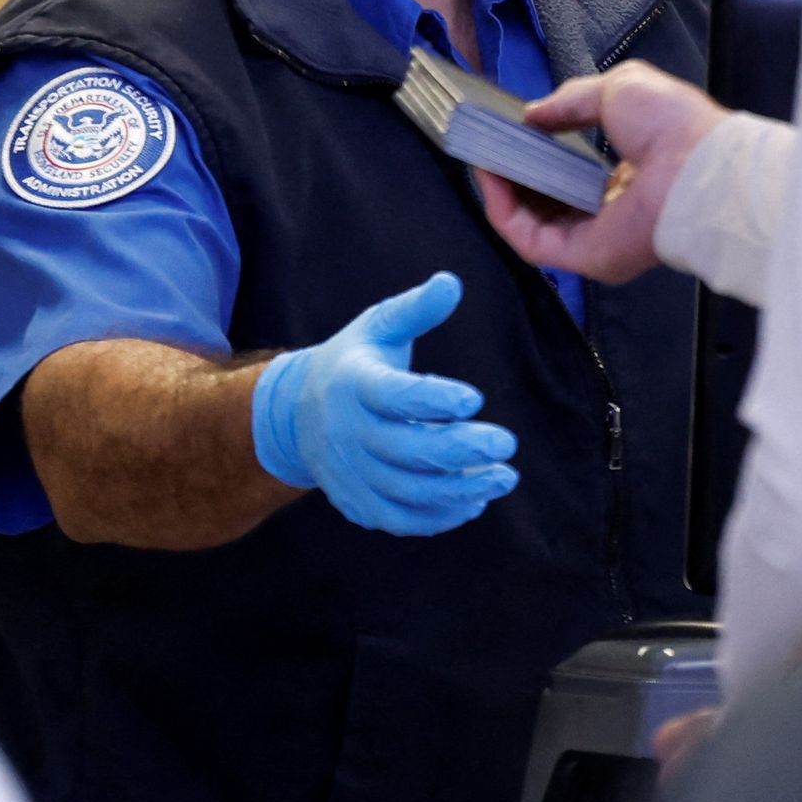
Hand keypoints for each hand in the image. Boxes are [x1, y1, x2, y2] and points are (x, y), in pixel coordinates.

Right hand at [251, 273, 518, 535]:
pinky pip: (400, 519)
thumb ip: (416, 309)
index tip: (475, 399)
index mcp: (354, 384)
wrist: (296, 414)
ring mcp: (350, 473)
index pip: (393, 396)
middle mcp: (348, 432)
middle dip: (461, 450)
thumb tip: (452, 282)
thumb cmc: (353, 363)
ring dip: (460, 490)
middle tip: (506, 445)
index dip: (433, 399)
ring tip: (504, 477)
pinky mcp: (357, 502)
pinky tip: (474, 501)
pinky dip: (439, 517)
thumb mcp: (377, 327)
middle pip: (406, 450)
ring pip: (408, 491)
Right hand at [476, 61, 727, 284]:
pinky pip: (531, 240)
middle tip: (490, 146)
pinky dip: (504, 211)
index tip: (514, 134)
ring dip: (502, 192)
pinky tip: (491, 178)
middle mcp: (609, 214)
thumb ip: (571, 101)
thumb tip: (532, 114)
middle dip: (514, 175)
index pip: (573, 175)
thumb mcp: (618, 90)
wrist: (696, 163)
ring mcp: (595, 239)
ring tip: (483, 158)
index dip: (539, 154)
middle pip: (547, 202)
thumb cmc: (671, 124)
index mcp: (628, 178)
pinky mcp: (582, 257)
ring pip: (533, 224)